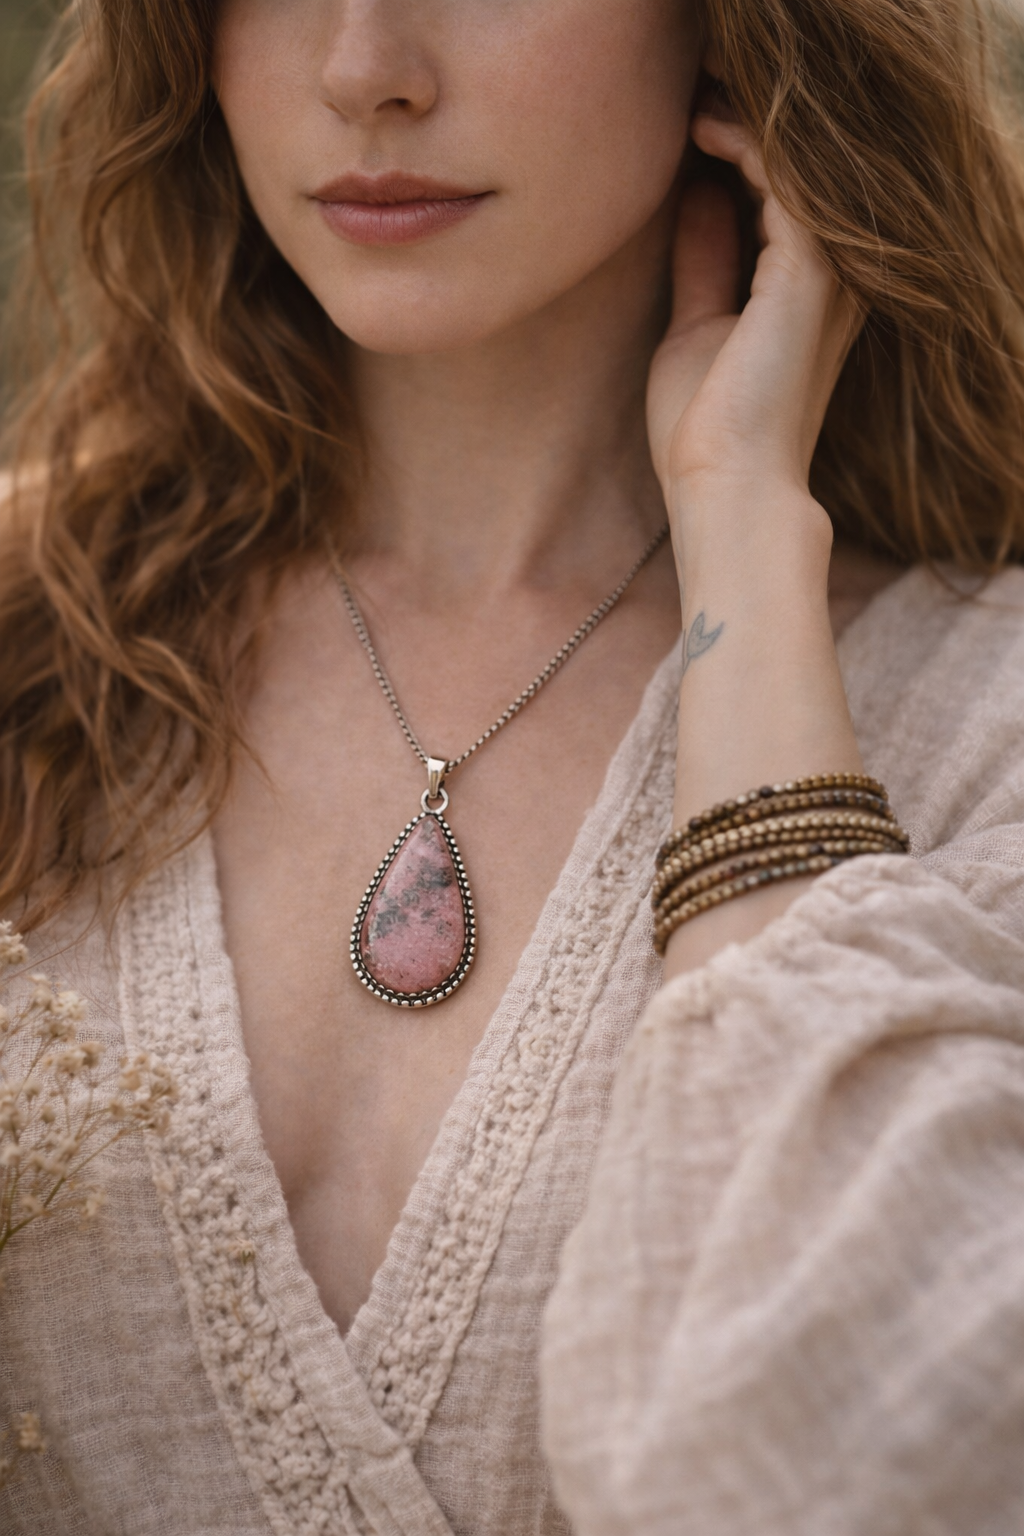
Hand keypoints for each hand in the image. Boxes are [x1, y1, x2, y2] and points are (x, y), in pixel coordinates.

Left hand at [647, 112, 861, 514]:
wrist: (724, 484)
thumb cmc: (706, 428)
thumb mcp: (694, 325)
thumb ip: (704, 262)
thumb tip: (699, 198)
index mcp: (805, 295)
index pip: (780, 204)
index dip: (738, 157)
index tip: (687, 130)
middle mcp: (830, 280)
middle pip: (796, 181)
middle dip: (746, 132)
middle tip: (691, 101)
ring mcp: (828, 274)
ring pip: (797, 169)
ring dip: (747, 126)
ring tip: (695, 106)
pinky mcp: (811, 271)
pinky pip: (787, 178)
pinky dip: (748, 144)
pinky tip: (706, 130)